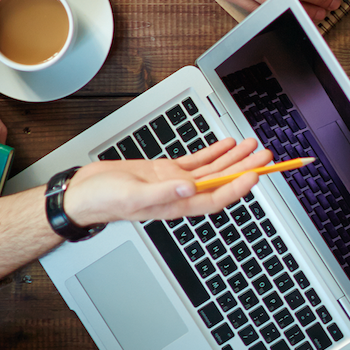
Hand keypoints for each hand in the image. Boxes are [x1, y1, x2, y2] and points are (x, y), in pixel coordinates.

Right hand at [62, 138, 270, 226]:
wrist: (83, 192)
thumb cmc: (103, 200)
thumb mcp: (133, 195)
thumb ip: (162, 192)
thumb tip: (189, 188)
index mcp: (176, 205)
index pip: (216, 198)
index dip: (237, 188)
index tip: (255, 175)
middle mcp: (180, 194)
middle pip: (221, 181)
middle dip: (245, 168)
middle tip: (266, 156)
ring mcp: (175, 182)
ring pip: (212, 170)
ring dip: (233, 158)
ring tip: (252, 146)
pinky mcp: (165, 171)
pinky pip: (197, 161)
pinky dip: (213, 153)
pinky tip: (226, 144)